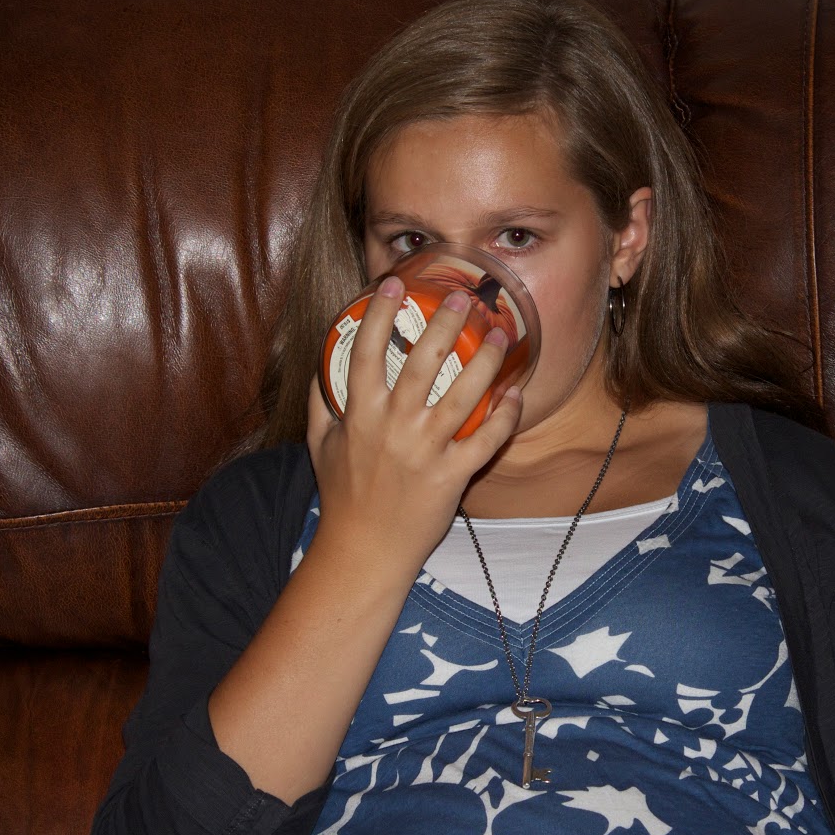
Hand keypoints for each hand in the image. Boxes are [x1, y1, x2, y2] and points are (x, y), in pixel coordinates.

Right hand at [306, 275, 523, 571]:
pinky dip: (504, 417)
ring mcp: (425, 451)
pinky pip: (486, 440)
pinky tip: (514, 396)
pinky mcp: (452, 476)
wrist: (363, 550)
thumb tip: (323, 362)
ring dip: (486, 361)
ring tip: (502, 334)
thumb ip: (320, 400)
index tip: (392, 284)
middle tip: (463, 296)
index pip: (367, 351)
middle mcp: (393, 426)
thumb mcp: (319, 443)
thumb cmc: (342, 495)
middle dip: (445, 323)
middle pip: (423, 363)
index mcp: (359, 414)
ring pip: (463, 396)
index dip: (380, 314)